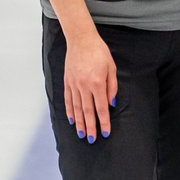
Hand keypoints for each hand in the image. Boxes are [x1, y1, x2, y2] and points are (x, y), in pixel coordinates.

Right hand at [63, 28, 117, 142]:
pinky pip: (68, 99)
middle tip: (92, 140)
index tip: (105, 132)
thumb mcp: (111, 68)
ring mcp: (74, 84)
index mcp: (97, 83)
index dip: (104, 122)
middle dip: (91, 127)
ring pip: (76, 108)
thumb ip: (112, 87)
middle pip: (87, 111)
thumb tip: (111, 103)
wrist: (81, 40)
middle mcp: (84, 86)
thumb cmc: (99, 52)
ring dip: (79, 123)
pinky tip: (72, 120)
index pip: (101, 108)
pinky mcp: (67, 81)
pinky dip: (70, 111)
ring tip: (82, 134)